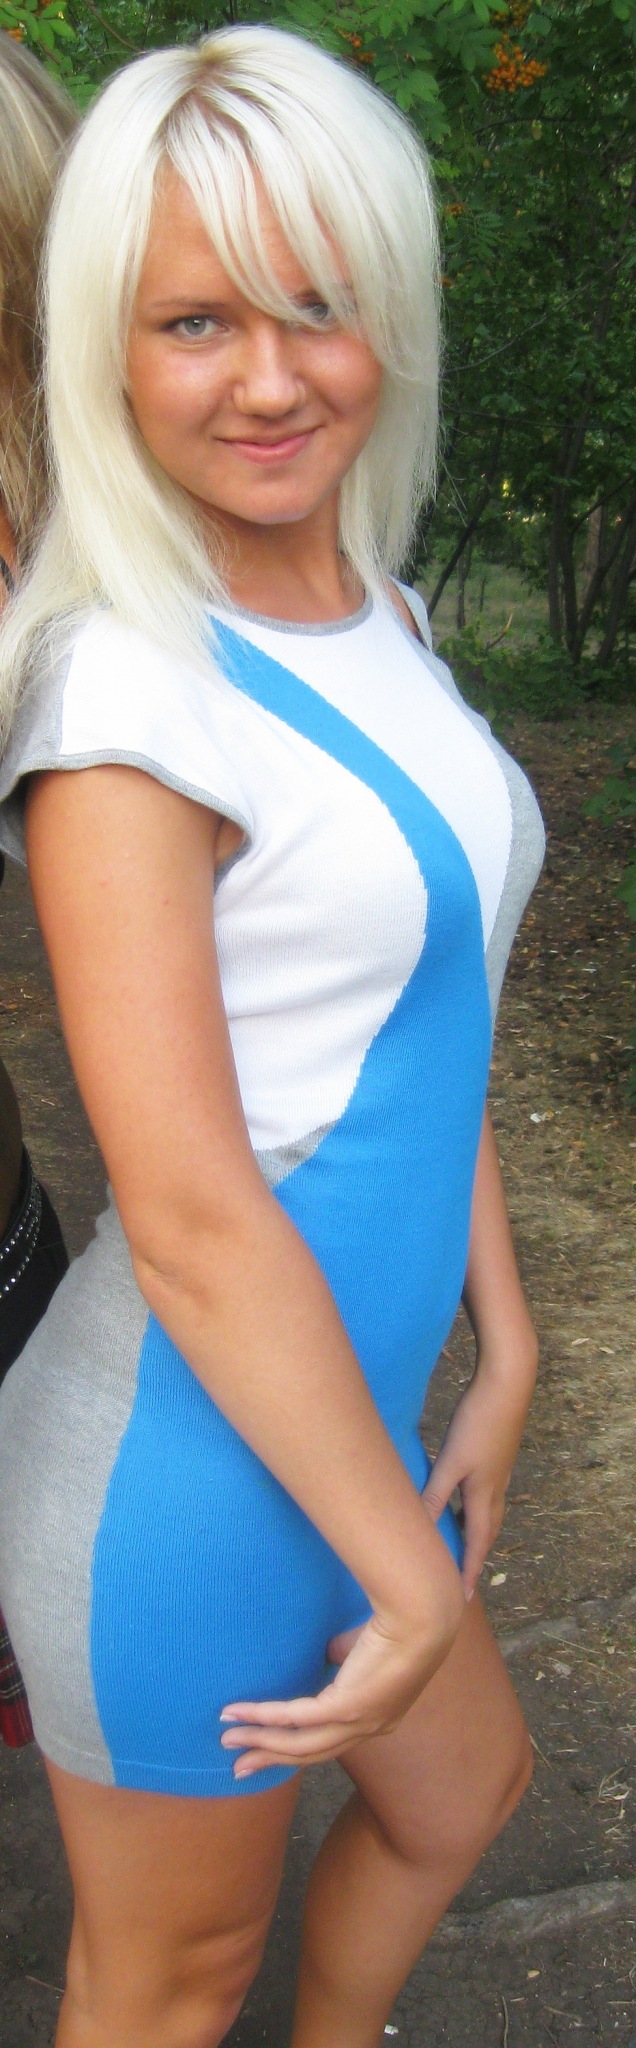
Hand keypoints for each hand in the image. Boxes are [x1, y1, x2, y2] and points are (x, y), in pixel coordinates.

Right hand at [220, 1551, 463, 1778]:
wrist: (420, 1617)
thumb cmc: (399, 1626)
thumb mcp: (363, 1650)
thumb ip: (341, 1659)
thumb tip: (323, 1654)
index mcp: (376, 1721)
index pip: (329, 1745)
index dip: (295, 1748)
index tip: (267, 1750)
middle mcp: (367, 1730)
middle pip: (309, 1754)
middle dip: (270, 1759)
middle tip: (237, 1766)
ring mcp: (357, 1723)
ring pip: (298, 1744)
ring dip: (260, 1744)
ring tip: (228, 1740)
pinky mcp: (346, 1707)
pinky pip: (295, 1718)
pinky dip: (263, 1717)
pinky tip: (239, 1714)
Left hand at [421, 1343, 536, 1598]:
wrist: (508, 1384)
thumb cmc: (479, 1421)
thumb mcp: (452, 1460)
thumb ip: (435, 1494)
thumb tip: (420, 1528)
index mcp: (484, 1495)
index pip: (476, 1545)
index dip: (468, 1572)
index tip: (463, 1600)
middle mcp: (495, 1489)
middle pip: (485, 1534)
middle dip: (474, 1558)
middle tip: (463, 1581)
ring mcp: (498, 1472)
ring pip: (485, 1514)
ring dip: (474, 1533)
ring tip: (460, 1547)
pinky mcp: (496, 1456)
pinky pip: (484, 1495)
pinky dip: (473, 1509)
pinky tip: (461, 1498)